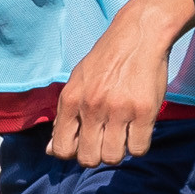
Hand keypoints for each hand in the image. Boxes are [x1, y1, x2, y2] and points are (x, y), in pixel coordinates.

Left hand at [50, 0, 191, 167]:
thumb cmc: (105, 61)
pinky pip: (139, 149)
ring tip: (122, 133)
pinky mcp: (144, 111)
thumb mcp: (76, 84)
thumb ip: (63, 118)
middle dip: (96, 154)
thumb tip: (50, 151)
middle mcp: (91, 106)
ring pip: (113, 157)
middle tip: (105, 139)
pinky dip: (138, 145)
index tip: (84, 144)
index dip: (73, 153)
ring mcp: (118, 110)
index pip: (62, 149)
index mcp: (70, 100)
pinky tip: (137, 129)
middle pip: (88, 158)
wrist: (138, 35)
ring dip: (118, 151)